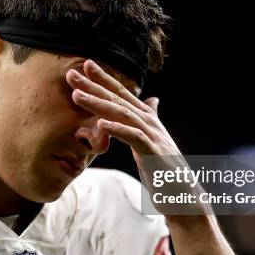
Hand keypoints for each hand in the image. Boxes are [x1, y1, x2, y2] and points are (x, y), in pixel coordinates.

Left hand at [66, 59, 180, 167]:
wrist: (184, 191)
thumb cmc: (165, 166)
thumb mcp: (155, 138)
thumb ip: (151, 118)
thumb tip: (153, 99)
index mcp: (145, 117)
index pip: (121, 93)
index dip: (104, 78)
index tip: (86, 64)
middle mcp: (148, 121)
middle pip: (117, 99)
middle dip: (93, 86)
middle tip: (71, 74)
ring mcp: (152, 135)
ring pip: (121, 113)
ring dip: (98, 103)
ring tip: (76, 96)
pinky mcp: (153, 152)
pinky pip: (133, 137)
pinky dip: (117, 129)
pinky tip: (100, 124)